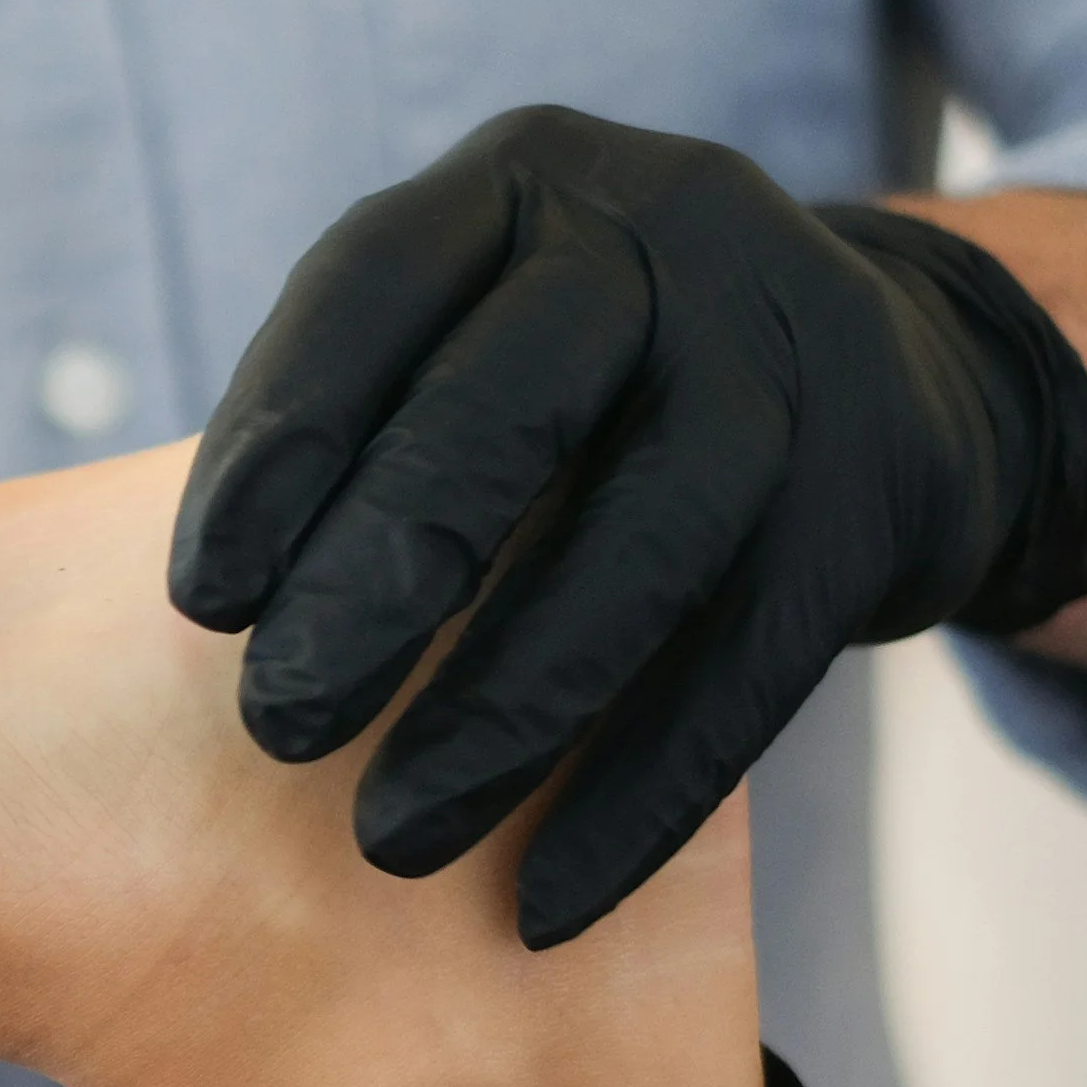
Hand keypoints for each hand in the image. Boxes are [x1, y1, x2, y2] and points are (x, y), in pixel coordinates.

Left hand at [170, 104, 1086, 945]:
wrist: (887, 370)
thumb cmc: (594, 387)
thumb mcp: (481, 334)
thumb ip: (366, 421)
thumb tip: (212, 623)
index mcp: (515, 186)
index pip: (371, 288)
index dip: (279, 445)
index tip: (198, 604)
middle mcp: (663, 231)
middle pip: (507, 413)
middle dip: (376, 587)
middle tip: (276, 730)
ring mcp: (791, 351)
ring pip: (642, 548)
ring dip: (504, 715)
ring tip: (390, 840)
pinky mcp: (877, 490)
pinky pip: (750, 665)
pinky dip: (639, 796)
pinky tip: (547, 900)